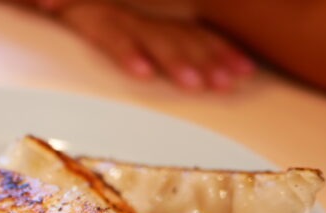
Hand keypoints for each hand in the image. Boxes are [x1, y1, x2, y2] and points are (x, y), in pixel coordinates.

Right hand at [49, 1, 254, 90]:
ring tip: (194, 84)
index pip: (194, 34)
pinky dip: (126, 54)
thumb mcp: (117, 28)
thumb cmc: (79, 13)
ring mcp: (113, 14)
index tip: (246, 72)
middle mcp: (137, 14)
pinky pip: (109, 38)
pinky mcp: (86, 18)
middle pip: (180, 38)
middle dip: (208, 61)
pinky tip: (142, 74)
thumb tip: (166, 73)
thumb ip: (146, 43)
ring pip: (151, 39)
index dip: (221, 52)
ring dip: (175, 62)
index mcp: (149, 17)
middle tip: (228, 85)